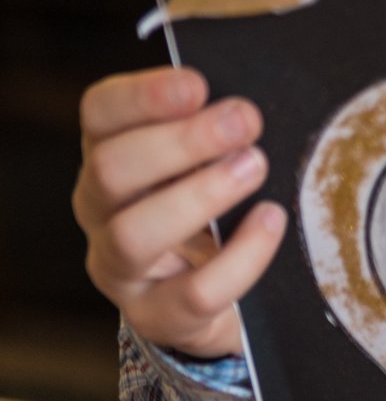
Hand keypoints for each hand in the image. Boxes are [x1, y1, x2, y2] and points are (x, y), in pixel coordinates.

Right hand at [72, 66, 288, 358]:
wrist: (214, 289)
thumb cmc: (211, 197)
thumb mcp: (206, 151)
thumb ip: (217, 118)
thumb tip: (248, 96)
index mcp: (109, 151)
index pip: (100, 112)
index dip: (143, 95)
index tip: (198, 85)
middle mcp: (100, 208)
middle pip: (110, 169)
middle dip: (181, 142)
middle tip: (246, 121)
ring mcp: (120, 267)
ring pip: (134, 234)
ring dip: (200, 195)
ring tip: (255, 167)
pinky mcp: (156, 315)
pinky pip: (194, 292)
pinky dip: (240, 256)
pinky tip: (271, 220)